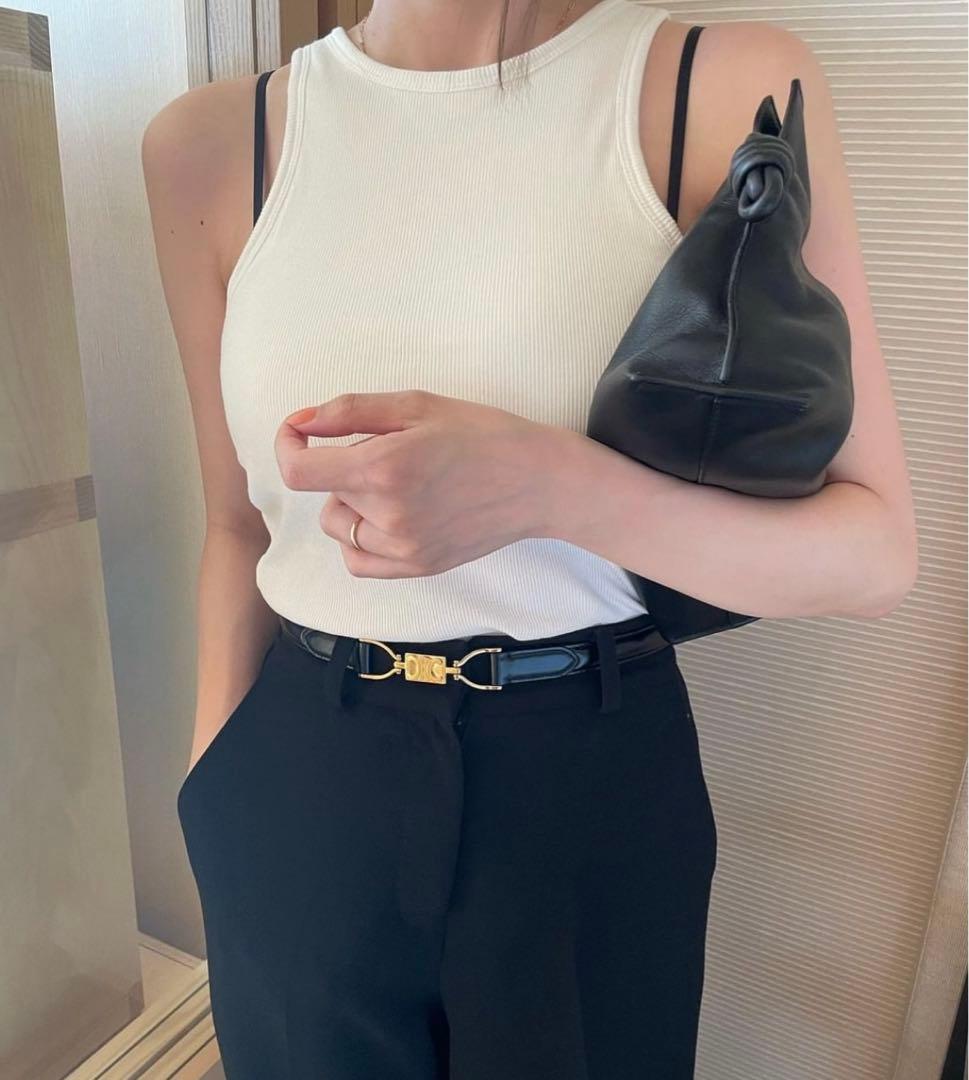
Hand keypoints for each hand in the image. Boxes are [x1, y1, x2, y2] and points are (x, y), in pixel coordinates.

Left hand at [274, 390, 568, 578]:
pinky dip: (361, 540)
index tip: (299, 432)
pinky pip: (359, 561)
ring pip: (340, 528)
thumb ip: (350, 411)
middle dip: (341, 470)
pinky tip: (390, 517)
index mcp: (384, 467)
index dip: (288, 445)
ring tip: (396, 485)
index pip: (299, 471)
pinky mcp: (417, 567)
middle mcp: (388, 514)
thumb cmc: (483, 434)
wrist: (538, 482)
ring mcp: (403, 548)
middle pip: (324, 495)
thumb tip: (301, 421)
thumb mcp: (417, 406)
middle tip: (389, 453)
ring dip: (351, 505)